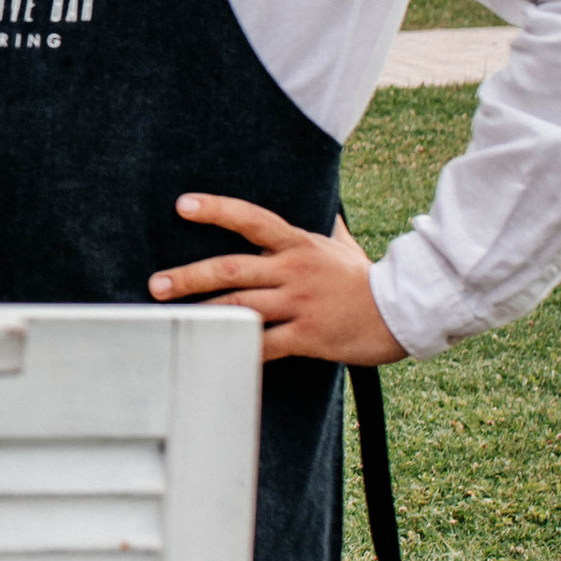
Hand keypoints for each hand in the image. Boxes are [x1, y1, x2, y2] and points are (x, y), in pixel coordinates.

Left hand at [147, 196, 406, 367]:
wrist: (404, 312)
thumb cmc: (367, 278)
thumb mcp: (343, 244)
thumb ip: (324, 226)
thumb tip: (323, 205)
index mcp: (298, 244)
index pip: (252, 219)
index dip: (217, 209)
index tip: (183, 204)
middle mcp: (294, 270)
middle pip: (233, 269)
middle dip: (190, 276)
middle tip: (156, 284)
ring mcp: (300, 303)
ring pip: (241, 306)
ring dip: (204, 312)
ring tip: (173, 318)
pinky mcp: (308, 335)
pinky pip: (264, 345)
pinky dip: (238, 351)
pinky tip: (214, 356)